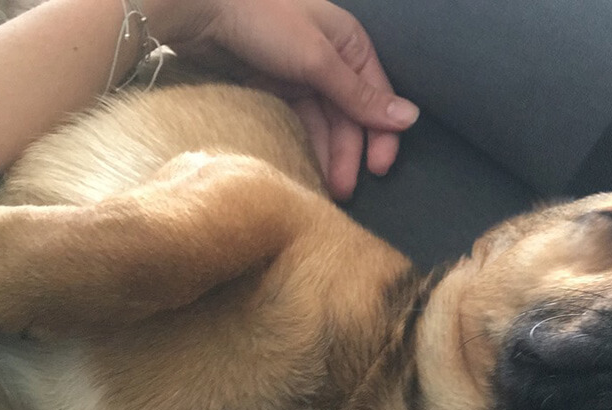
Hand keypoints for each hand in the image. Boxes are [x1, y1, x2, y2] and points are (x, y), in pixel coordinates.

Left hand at [168, 0, 418, 200]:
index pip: (377, 98)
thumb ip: (360, 96)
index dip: (381, 135)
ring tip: (328, 188)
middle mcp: (332, 60)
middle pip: (351, 115)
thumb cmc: (265, 22)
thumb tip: (411, 118)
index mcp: (351, 45)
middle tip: (345, 189)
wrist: (201, 8)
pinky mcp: (277, 87)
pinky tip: (307, 167)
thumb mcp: (319, 60)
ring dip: (329, 154)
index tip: (378, 169)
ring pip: (326, 122)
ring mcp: (303, 74)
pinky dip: (306, 143)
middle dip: (350, 153)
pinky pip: (301, 121)